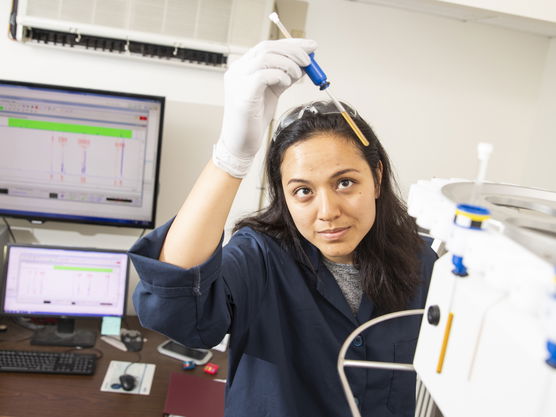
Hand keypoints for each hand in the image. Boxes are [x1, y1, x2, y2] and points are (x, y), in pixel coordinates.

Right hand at [213, 38, 317, 177]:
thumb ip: (285, 76)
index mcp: (243, 67)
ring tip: (298, 75)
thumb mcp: (273, 92)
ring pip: (265, 57)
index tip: (310, 47)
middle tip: (310, 60)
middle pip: (267, 47)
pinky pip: (263, 75)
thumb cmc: (254, 119)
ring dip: (288, 63)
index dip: (291, 44)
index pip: (267, 46)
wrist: (240, 143)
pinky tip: (286, 83)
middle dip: (293, 50)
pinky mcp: (242, 94)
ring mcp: (237, 81)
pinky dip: (280, 75)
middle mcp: (237, 70)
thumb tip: (303, 64)